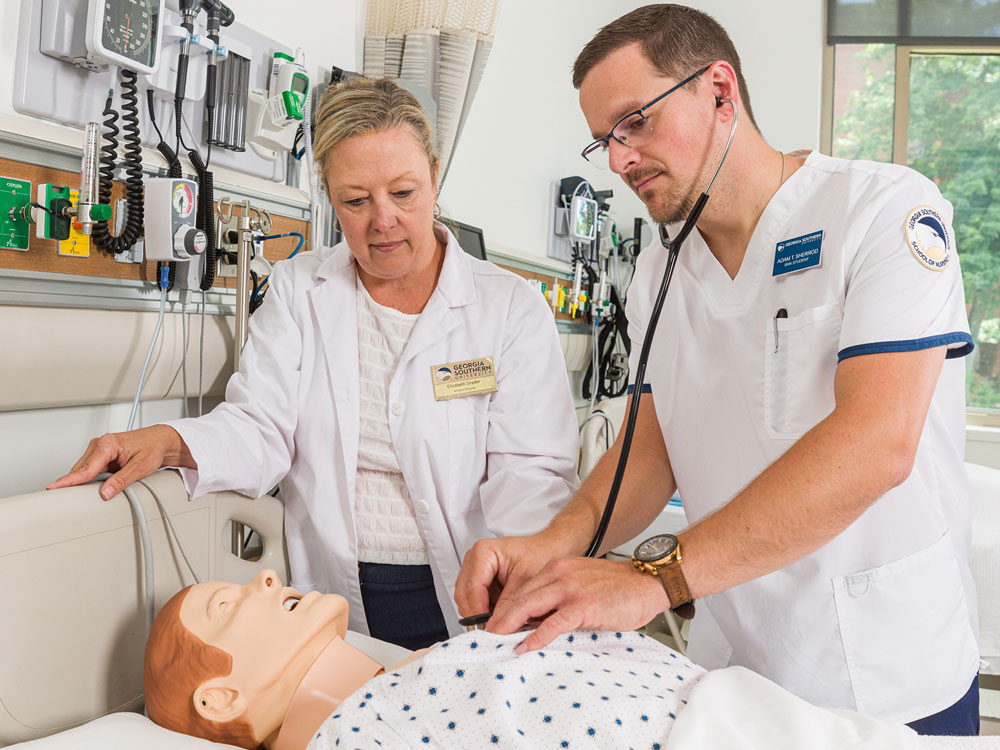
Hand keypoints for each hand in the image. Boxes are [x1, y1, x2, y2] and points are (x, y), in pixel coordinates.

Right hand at [46, 425, 193, 500]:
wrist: (160, 440)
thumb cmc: (153, 448)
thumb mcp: (141, 467)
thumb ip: (122, 480)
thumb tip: (105, 493)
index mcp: (107, 444)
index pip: (85, 468)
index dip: (69, 481)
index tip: (54, 487)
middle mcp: (100, 445)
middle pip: (80, 471)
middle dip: (77, 485)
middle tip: (72, 500)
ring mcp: (99, 450)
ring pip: (83, 471)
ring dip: (85, 482)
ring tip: (96, 491)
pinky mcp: (101, 456)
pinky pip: (89, 470)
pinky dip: (91, 479)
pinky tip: (99, 485)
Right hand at [454, 532, 570, 619]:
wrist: (550, 549)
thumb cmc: (541, 555)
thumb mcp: (527, 581)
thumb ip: (510, 604)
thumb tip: (497, 627)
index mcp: (484, 552)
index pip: (472, 590)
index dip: (479, 613)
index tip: (490, 630)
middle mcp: (474, 558)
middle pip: (463, 596)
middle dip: (478, 615)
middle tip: (494, 630)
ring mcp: (474, 568)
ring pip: (465, 600)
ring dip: (481, 614)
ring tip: (501, 622)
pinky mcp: (478, 579)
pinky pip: (473, 601)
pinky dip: (485, 610)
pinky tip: (500, 614)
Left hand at [485, 557, 668, 652]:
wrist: (646, 582)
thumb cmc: (617, 587)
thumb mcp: (580, 583)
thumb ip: (559, 596)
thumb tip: (536, 620)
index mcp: (557, 569)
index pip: (522, 588)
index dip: (504, 607)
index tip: (493, 623)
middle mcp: (559, 575)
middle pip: (519, 596)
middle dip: (499, 617)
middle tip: (484, 635)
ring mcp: (570, 589)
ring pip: (529, 606)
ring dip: (508, 625)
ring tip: (495, 641)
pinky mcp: (583, 605)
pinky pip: (553, 623)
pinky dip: (535, 636)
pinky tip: (525, 646)